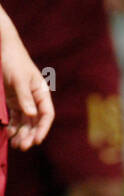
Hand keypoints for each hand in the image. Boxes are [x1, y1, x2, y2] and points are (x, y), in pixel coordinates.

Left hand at [1, 22, 53, 149]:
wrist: (4, 48)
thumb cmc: (13, 61)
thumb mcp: (18, 79)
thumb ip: (25, 97)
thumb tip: (32, 115)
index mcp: (41, 93)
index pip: (46, 115)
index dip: (43, 128)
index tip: (37, 140)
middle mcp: (35, 99)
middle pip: (36, 122)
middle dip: (30, 135)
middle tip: (23, 147)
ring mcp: (24, 100)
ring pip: (25, 122)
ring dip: (22, 133)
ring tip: (16, 145)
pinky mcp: (13, 100)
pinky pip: (15, 117)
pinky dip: (13, 126)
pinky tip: (10, 134)